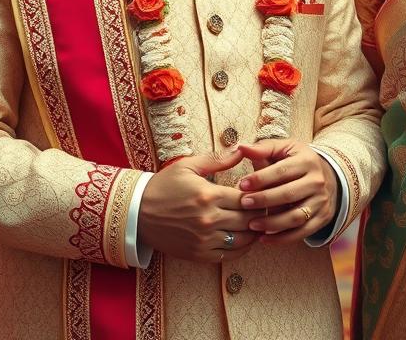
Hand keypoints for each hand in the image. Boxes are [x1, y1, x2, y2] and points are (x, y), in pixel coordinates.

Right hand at [137, 149, 257, 262]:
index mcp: (208, 195)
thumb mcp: (188, 166)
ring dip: (254, 233)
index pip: (246, 198)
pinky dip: (241, 249)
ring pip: (242, 240)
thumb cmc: (164, 186)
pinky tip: (245, 239)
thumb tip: (241, 150)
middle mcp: (208, 220)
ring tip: (259, 223)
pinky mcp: (198, 254)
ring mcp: (204, 240)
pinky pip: (228, 256)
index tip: (264, 192)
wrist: (138, 213)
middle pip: (248, 220)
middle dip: (260, 213)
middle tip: (267, 207)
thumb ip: (217, 159)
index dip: (259, 195)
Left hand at [237, 139, 338, 245]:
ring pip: (295, 216)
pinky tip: (264, 238)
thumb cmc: (297, 162)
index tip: (242, 185)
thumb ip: (263, 148)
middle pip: (288, 194)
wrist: (328, 177)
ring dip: (271, 223)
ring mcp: (321, 201)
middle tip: (244, 204)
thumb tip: (242, 147)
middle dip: (264, 200)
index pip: (282, 171)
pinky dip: (282, 239)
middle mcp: (317, 181)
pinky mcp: (322, 218)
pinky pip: (302, 232)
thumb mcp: (285, 149)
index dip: (260, 178)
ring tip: (251, 224)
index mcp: (307, 161)